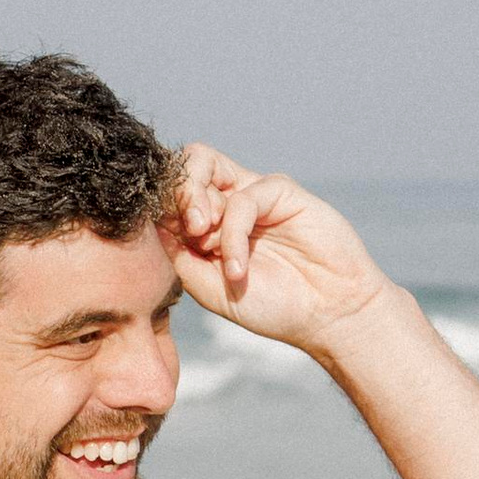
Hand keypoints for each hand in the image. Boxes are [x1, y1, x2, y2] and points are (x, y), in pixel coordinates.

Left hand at [169, 145, 393, 350]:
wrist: (327, 315)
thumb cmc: (273, 306)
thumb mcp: (210, 289)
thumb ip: (179, 256)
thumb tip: (151, 224)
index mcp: (205, 225)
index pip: (167, 195)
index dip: (155, 206)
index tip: (160, 236)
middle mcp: (224, 202)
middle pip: (181, 167)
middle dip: (174, 193)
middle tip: (190, 231)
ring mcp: (251, 194)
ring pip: (205, 163)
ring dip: (195, 198)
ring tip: (205, 239)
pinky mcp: (280, 191)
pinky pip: (242, 198)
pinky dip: (232, 233)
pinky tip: (238, 268)